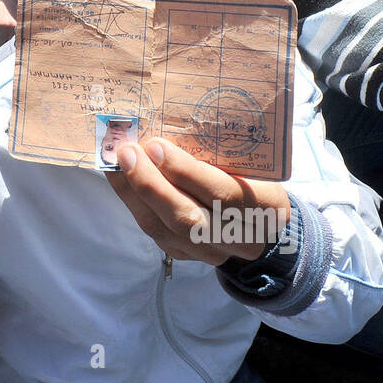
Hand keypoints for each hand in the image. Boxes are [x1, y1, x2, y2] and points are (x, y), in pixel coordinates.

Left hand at [105, 137, 289, 264]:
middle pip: (186, 217)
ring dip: (133, 193)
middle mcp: (235, 237)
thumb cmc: (257, 185)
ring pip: (163, 229)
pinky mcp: (185, 254)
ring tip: (115, 163)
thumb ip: (222, 154)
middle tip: (127, 152)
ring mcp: (208, 251)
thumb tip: (170, 127)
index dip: (185, 171)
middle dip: (150, 184)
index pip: (221, 193)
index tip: (156, 145)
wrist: (267, 232)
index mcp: (261, 207)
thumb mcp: (255, 167)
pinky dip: (133, 204)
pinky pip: (154, 232)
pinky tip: (121, 181)